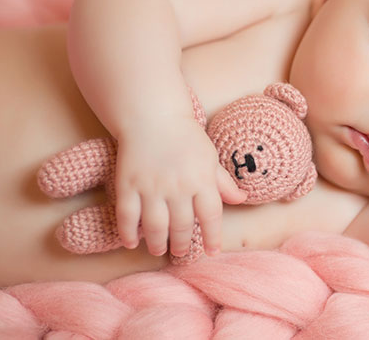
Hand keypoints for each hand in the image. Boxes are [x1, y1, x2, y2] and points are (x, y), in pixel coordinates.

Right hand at [114, 115, 246, 257]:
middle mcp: (178, 186)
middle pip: (182, 226)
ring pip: (155, 226)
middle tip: (180, 252)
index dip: (213, 237)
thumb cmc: (186, 138)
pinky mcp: (128, 184)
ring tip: (159, 250)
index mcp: (202, 179)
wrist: (153, 116)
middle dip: (181, 244)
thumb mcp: (210, 157)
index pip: (211, 216)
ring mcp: (151, 186)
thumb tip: (242, 199)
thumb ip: (223, 182)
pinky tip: (131, 242)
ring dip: (157, 243)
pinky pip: (126, 216)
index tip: (212, 251)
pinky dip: (128, 233)